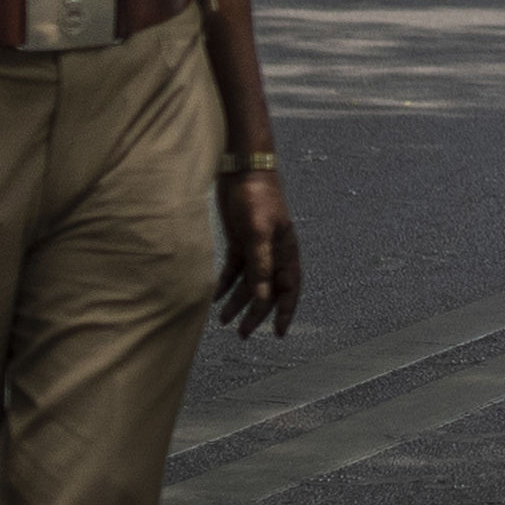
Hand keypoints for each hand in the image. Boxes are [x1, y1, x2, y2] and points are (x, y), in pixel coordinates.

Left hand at [215, 166, 303, 335]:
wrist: (243, 170)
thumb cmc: (257, 198)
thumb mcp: (259, 232)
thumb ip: (261, 265)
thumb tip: (263, 297)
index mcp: (286, 252)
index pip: (289, 289)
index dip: (285, 312)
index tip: (277, 334)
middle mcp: (274, 253)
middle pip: (268, 291)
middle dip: (256, 314)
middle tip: (242, 334)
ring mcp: (256, 248)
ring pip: (249, 283)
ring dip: (238, 302)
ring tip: (223, 321)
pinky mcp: (240, 241)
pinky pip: (234, 270)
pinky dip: (225, 284)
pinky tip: (214, 297)